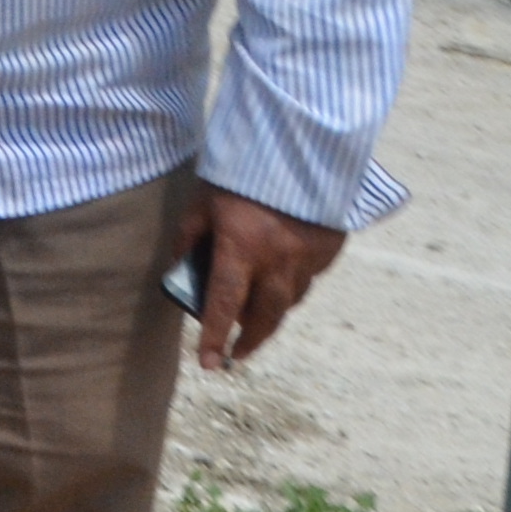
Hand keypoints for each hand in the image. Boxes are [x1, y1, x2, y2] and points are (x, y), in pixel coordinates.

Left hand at [194, 183, 344, 368]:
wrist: (300, 146)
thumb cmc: (238, 174)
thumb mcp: (202, 203)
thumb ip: (189, 239)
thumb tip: (181, 272)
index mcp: (241, 248)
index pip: (223, 304)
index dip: (215, 337)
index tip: (210, 365)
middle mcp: (278, 260)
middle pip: (266, 316)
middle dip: (250, 339)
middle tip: (237, 353)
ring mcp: (309, 257)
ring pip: (290, 300)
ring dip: (272, 313)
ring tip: (255, 320)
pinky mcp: (330, 248)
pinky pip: (309, 278)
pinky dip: (292, 286)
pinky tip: (280, 281)